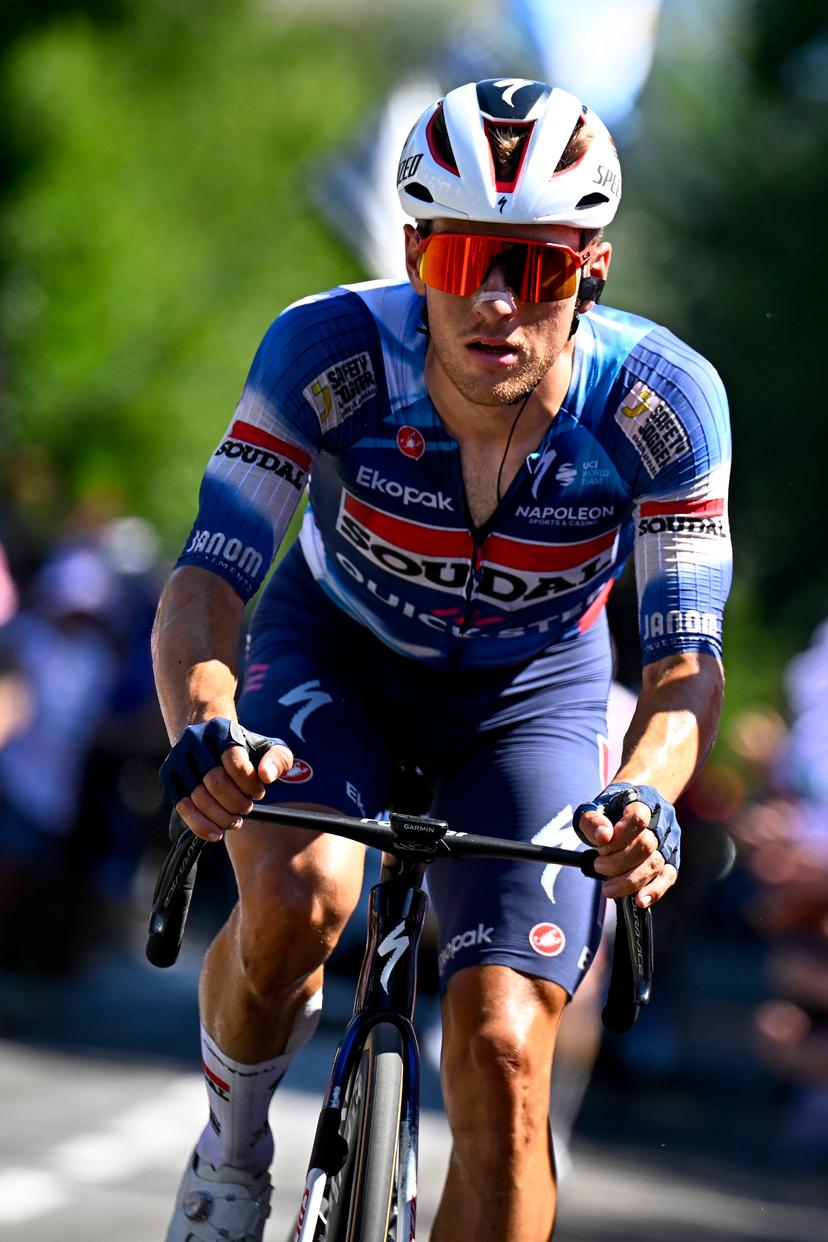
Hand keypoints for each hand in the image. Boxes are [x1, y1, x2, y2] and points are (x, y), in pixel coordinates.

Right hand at [160, 719, 293, 842]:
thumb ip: (278, 760)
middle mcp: (195, 739)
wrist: (212, 742)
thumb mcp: (269, 748)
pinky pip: (182, 806)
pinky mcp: (169, 775)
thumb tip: (267, 776)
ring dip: (221, 817)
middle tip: (247, 808)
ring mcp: (178, 757)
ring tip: (236, 820)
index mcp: (222, 730)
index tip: (258, 792)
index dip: (250, 784)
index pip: (235, 762)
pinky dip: (199, 825)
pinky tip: (216, 834)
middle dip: (236, 803)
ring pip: (198, 797)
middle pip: (215, 782)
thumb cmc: (246, 750)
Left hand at [574, 784, 679, 908]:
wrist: (632, 804)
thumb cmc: (611, 808)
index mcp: (643, 801)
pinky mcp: (672, 859)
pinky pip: (668, 877)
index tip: (601, 845)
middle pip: (646, 846)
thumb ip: (593, 820)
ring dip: (630, 880)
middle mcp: (662, 821)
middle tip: (598, 865)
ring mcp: (669, 841)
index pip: (638, 818)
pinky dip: (654, 891)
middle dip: (618, 861)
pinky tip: (639, 901)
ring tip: (608, 889)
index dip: (619, 836)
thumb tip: (603, 836)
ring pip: (656, 864)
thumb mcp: (595, 807)